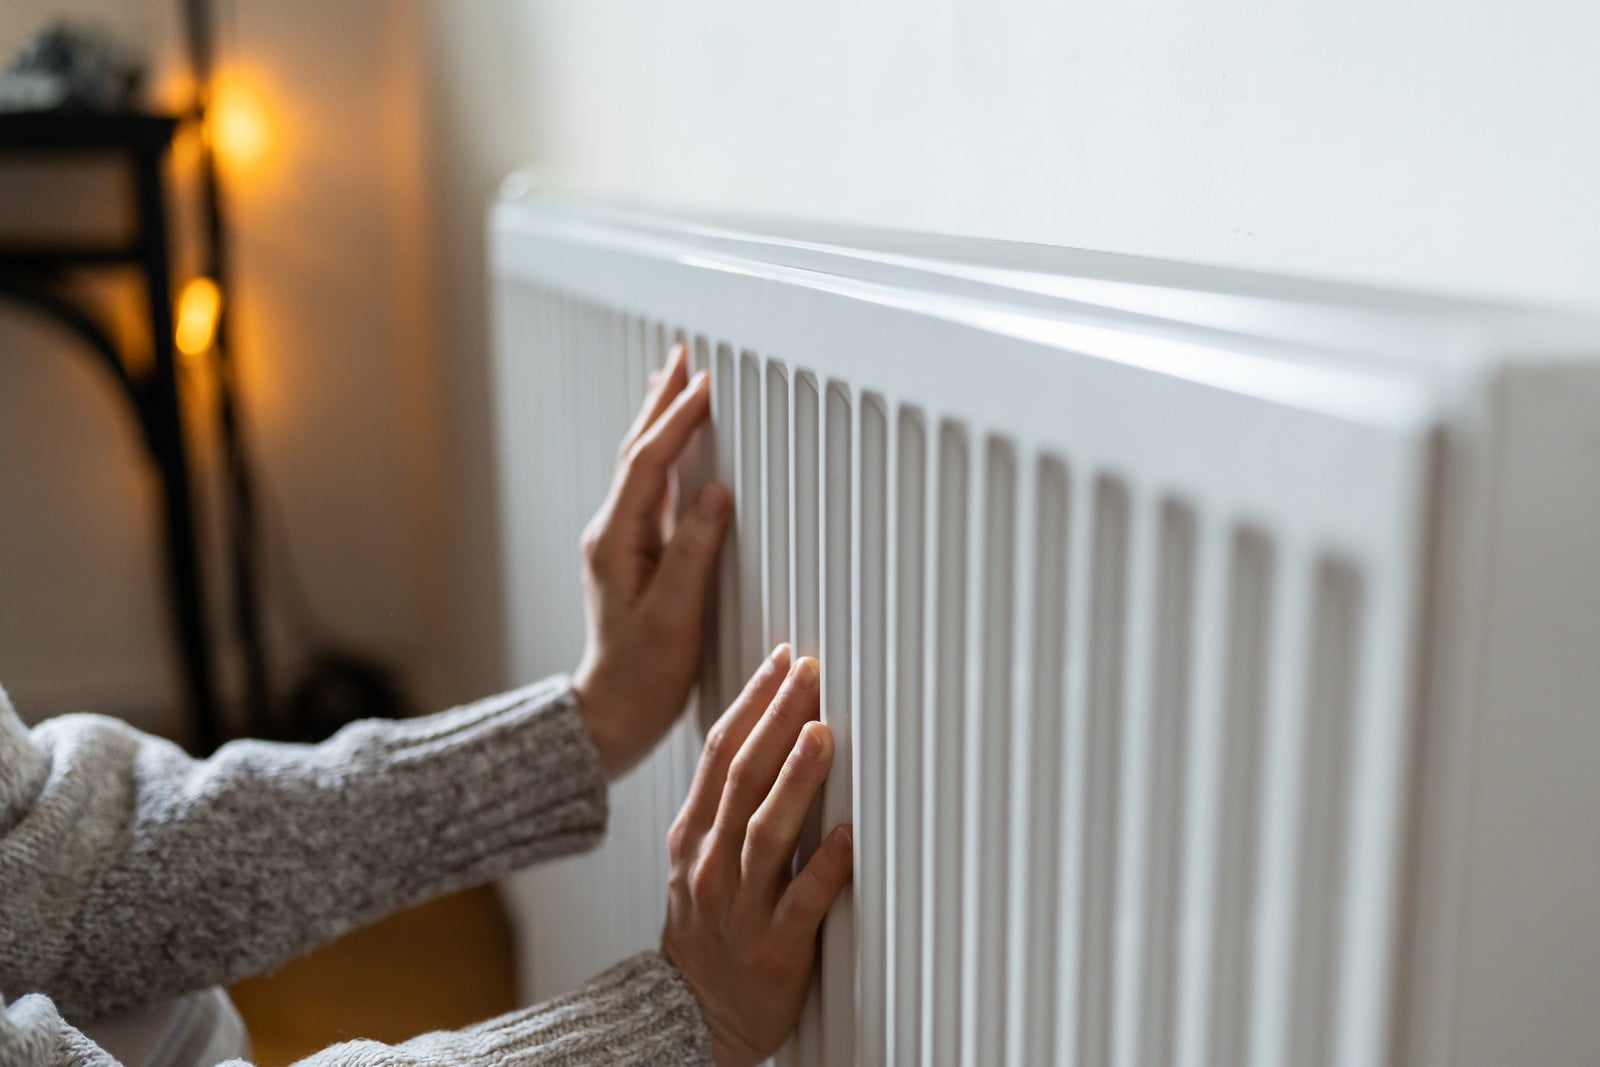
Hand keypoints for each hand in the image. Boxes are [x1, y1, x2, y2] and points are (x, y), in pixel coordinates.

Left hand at [572, 344, 730, 778]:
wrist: (612, 714)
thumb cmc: (642, 675)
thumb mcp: (674, 616)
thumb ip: (694, 551)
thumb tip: (716, 493)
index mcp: (617, 539)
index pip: (649, 461)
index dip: (678, 418)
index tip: (706, 383)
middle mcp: (613, 532)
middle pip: (638, 451)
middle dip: (661, 401)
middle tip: (683, 356)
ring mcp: (622, 543)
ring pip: (643, 465)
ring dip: (661, 421)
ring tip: (677, 383)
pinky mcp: (635, 556)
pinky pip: (651, 488)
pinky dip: (666, 455)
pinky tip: (678, 450)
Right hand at [661, 646, 854, 1066]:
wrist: (688, 1018)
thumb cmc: (709, 930)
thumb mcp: (699, 858)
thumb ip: (728, 803)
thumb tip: (770, 732)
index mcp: (693, 836)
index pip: (721, 754)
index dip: (752, 702)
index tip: (784, 659)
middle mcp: (710, 865)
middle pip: (741, 779)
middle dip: (776, 719)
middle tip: (809, 671)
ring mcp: (739, 908)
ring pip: (764, 834)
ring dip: (795, 781)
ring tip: (821, 734)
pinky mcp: (773, 951)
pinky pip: (800, 904)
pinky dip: (824, 868)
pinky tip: (849, 838)